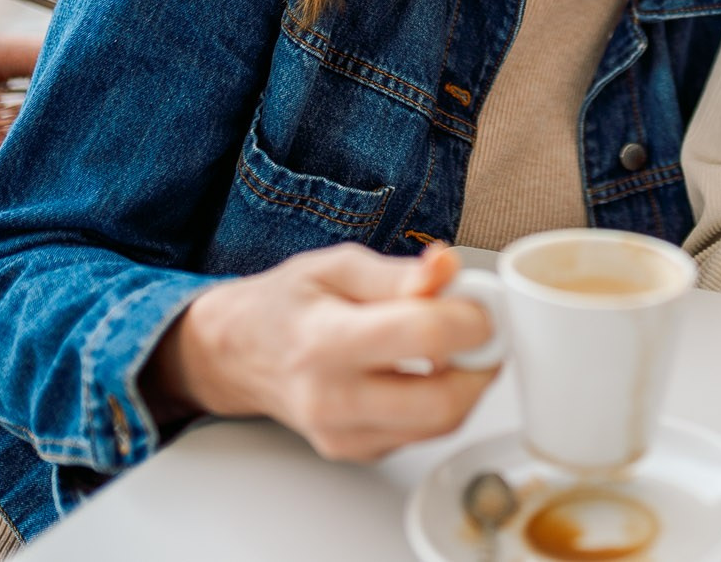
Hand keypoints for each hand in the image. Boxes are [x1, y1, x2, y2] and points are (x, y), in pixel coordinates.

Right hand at [147, 242, 497, 460]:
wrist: (238, 354)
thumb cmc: (285, 306)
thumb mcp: (337, 267)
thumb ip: (400, 273)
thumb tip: (448, 267)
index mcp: (324, 342)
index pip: (424, 338)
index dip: (471, 318)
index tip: (481, 302)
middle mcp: (330, 399)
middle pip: (442, 402)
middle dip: (480, 363)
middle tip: (482, 331)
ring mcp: (342, 435)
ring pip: (440, 425)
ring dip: (466, 384)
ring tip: (453, 344)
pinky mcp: (356, 452)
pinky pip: (421, 434)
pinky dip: (439, 402)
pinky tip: (425, 370)